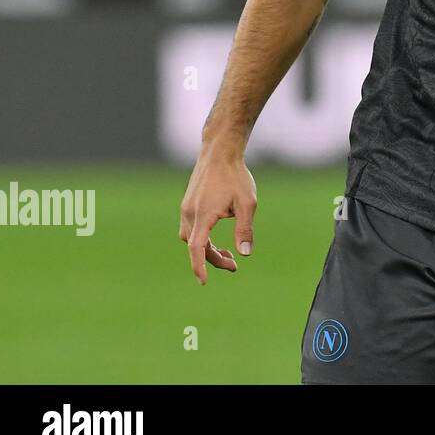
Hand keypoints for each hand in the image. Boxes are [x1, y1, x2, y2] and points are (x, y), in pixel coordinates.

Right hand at [179, 136, 257, 284]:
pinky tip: (216, 238)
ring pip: (191, 238)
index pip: (197, 248)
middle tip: (233, 266)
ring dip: (206, 249)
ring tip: (227, 253)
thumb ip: (245, 230)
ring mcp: (186, 208)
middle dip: (212, 259)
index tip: (204, 281)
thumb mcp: (247, 204)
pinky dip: (202, 238)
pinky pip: (191, 228)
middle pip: (196, 246)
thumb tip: (245, 254)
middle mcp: (190, 213)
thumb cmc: (236, 176)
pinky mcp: (187, 204)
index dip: (200, 266)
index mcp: (203, 215)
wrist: (219, 152)